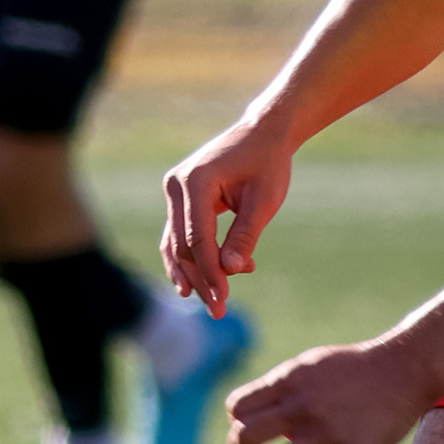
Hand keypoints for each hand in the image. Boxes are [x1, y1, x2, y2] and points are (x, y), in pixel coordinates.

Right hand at [160, 115, 292, 315]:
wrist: (263, 133)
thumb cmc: (268, 163)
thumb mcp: (264, 201)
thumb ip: (245, 236)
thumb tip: (230, 273)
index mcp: (195, 182)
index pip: (197, 239)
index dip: (209, 272)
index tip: (223, 299)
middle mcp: (176, 186)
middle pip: (181, 246)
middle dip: (201, 279)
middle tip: (219, 310)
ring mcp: (174, 191)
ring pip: (176, 244)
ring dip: (194, 274)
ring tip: (212, 302)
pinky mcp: (180, 198)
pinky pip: (181, 234)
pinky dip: (197, 257)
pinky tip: (215, 279)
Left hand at [225, 337, 442, 443]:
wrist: (405, 370)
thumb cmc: (352, 369)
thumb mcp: (309, 365)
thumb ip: (278, 388)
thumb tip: (247, 415)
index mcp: (288, 383)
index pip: (237, 408)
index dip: (235, 421)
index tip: (250, 428)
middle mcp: (302, 410)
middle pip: (244, 437)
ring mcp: (326, 438)